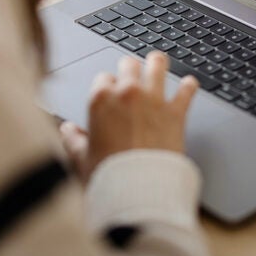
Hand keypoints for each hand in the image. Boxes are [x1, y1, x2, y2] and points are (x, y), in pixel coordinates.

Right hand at [59, 51, 197, 183]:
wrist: (138, 192)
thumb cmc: (108, 177)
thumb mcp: (81, 158)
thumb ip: (73, 140)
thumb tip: (66, 131)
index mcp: (101, 100)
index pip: (103, 78)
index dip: (107, 85)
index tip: (110, 91)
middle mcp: (127, 93)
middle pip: (129, 64)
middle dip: (130, 68)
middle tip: (132, 72)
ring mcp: (153, 100)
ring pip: (157, 65)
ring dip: (157, 64)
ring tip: (158, 63)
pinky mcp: (176, 112)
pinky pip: (186, 90)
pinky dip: (188, 86)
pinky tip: (189, 84)